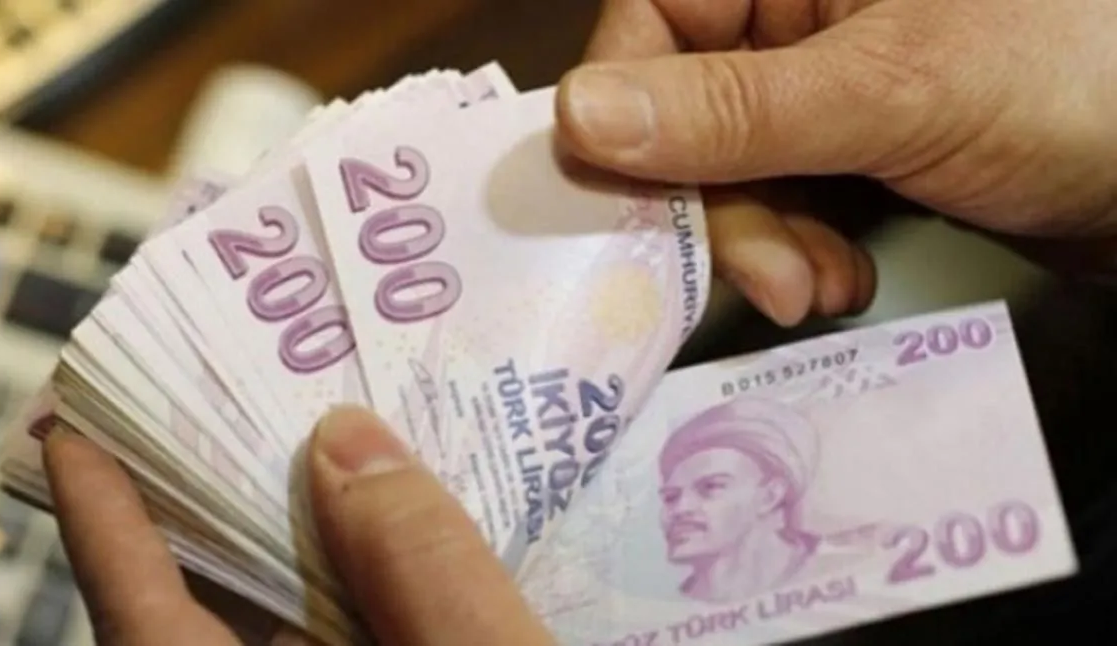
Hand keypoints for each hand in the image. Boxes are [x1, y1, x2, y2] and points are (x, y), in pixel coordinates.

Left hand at [42, 406, 554, 645]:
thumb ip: (422, 572)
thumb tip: (346, 446)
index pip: (143, 618)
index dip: (103, 518)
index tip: (69, 428)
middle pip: (207, 614)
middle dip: (207, 503)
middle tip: (213, 395)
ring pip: (285, 632)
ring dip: (295, 543)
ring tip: (305, 439)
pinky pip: (354, 645)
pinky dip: (362, 593)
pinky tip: (392, 538)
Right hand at [556, 0, 1116, 324]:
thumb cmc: (1073, 83)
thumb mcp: (892, 95)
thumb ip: (732, 112)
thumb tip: (576, 116)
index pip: (655, 14)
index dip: (626, 106)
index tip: (624, 198)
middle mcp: (801, 6)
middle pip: (683, 106)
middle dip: (720, 206)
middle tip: (769, 280)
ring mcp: (828, 76)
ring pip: (727, 166)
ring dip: (764, 243)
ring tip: (821, 290)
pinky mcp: (855, 141)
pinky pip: (781, 197)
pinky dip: (799, 249)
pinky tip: (841, 281)